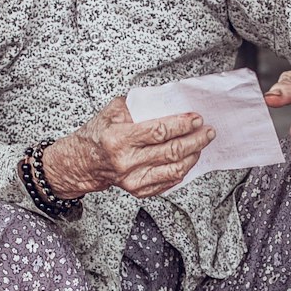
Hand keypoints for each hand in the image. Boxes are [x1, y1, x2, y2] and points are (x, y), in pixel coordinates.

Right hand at [42, 97, 214, 198]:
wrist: (83, 162)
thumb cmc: (98, 134)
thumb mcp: (113, 112)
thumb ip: (138, 105)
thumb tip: (167, 101)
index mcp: (118, 139)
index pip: (159, 131)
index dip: (182, 125)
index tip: (196, 118)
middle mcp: (126, 162)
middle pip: (171, 151)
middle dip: (195, 140)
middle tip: (207, 131)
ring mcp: (133, 179)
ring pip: (174, 169)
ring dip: (193, 155)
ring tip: (201, 143)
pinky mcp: (138, 190)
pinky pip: (168, 182)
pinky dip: (182, 169)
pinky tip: (188, 158)